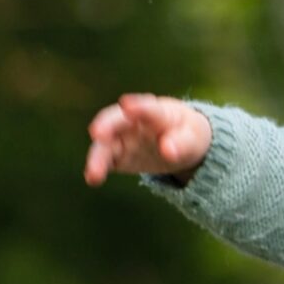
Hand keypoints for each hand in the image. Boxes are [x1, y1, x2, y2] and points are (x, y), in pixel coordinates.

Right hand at [85, 94, 211, 184]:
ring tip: (93, 173)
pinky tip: (92, 179)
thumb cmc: (186, 134)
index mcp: (156, 111)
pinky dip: (97, 168)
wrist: (179, 141)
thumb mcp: (192, 139)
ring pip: (106, 144)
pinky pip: (105, 160)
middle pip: (115, 120)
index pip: (147, 107)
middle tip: (96, 133)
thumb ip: (181, 143)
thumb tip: (167, 151)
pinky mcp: (117, 154)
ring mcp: (123, 137)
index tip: (126, 105)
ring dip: (98, 157)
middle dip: (105, 125)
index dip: (138, 107)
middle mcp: (133, 120)